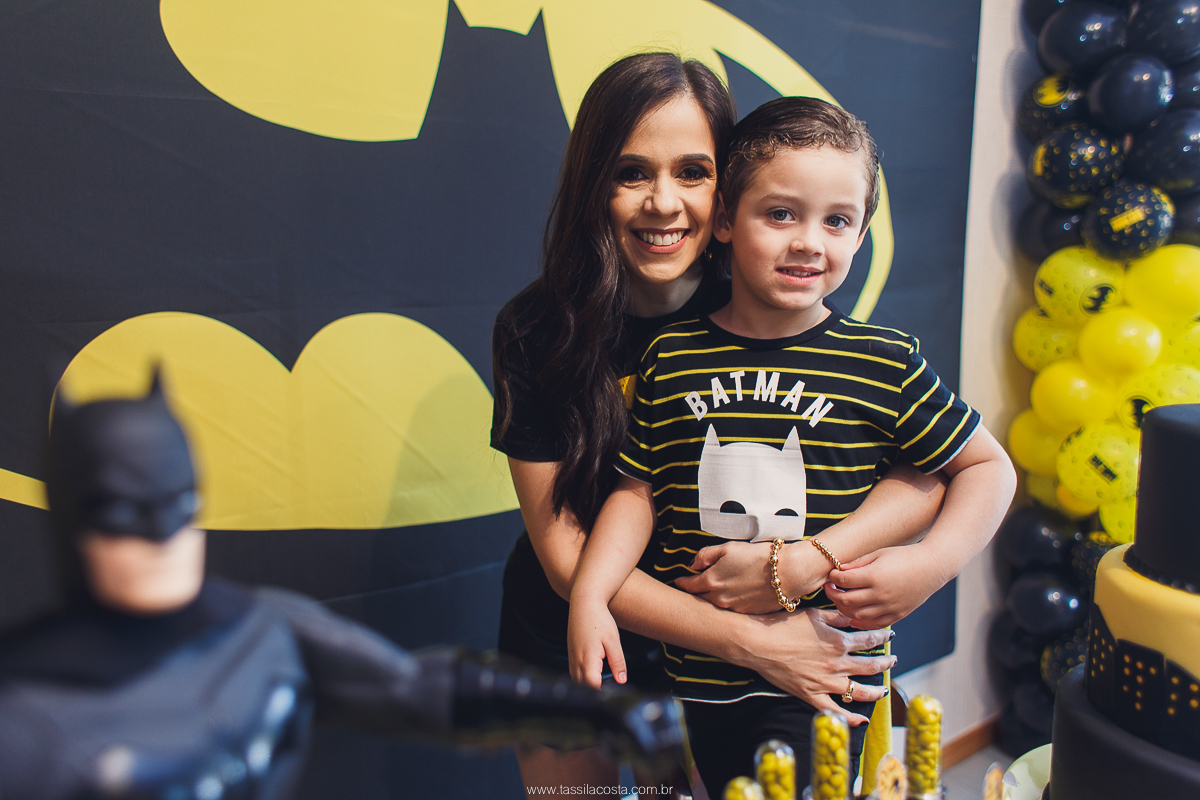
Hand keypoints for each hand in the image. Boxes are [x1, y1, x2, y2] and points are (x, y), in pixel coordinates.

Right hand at [568, 599, 626, 688]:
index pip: (592, 686)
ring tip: (603, 681)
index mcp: (588, 658)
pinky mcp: (571, 653)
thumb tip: (621, 681)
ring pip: (577, 681)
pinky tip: (594, 672)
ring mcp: (571, 657)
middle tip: (610, 688)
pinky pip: (574, 672)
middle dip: (595, 691)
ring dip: (588, 685)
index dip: (602, 692)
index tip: (613, 691)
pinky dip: (582, 677)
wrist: (584, 603)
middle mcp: (576, 660)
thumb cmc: (599, 619)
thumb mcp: (613, 640)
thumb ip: (617, 662)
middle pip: (583, 687)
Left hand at [676, 540, 831, 614]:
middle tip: (690, 590)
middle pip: (700, 599)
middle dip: (694, 594)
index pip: (689, 585)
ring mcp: (734, 609)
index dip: (682, 582)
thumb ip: (706, 555)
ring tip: (714, 592)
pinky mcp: (748, 614)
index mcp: (712, 580)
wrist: (788, 573)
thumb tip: (693, 564)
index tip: (678, 581)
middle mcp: (720, 598)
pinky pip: (733, 610)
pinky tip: (734, 597)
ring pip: (717, 605)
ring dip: (712, 599)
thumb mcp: (729, 548)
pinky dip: (729, 604)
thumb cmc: (758, 556)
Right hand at [731, 607, 895, 724]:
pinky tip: (862, 719)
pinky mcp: (812, 695)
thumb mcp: (813, 614)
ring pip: (860, 691)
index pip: (869, 640)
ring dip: (876, 691)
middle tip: (892, 661)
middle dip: (885, 663)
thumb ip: (836, 617)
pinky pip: (836, 711)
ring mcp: (826, 683)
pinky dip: (851, 718)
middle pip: (870, 666)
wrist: (758, 643)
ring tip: (883, 689)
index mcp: (838, 642)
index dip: (882, 637)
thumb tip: (854, 617)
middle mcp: (837, 664)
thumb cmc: (783, 625)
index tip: (890, 635)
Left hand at [824, 544, 947, 628]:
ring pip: (856, 615)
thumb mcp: (879, 554)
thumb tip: (838, 570)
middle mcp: (880, 594)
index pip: (843, 581)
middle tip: (829, 588)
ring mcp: (889, 607)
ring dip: (843, 609)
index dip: (833, 578)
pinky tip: (852, 617)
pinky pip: (873, 624)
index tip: (831, 575)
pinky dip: (860, 623)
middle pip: (845, 600)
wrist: (932, 566)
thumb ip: (858, 563)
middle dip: (833, 594)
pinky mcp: (897, 615)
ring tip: (840, 600)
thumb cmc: (905, 556)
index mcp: (874, 576)